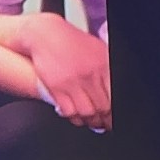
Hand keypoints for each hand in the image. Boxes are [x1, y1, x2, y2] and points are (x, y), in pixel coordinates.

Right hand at [25, 14, 111, 129]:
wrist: (44, 34)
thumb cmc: (69, 42)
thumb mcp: (96, 50)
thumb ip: (106, 69)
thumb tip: (111, 90)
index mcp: (104, 64)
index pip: (114, 96)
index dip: (114, 112)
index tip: (112, 118)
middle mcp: (90, 74)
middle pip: (103, 106)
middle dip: (104, 120)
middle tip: (103, 124)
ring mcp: (73, 81)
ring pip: (87, 112)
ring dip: (89, 121)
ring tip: (89, 122)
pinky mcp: (56, 87)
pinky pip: (69, 111)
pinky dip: (73, 117)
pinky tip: (74, 116)